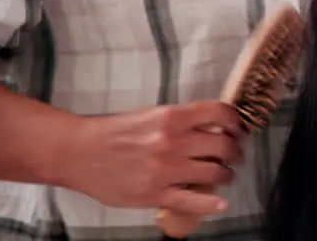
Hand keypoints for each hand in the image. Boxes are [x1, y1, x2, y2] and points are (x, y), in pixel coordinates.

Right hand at [58, 101, 244, 215]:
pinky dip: (211, 203)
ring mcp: (165, 169)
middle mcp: (172, 141)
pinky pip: (192, 200)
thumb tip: (211, 126)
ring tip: (223, 175)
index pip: (219, 113)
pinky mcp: (154, 194)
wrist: (78, 152)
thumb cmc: (112, 132)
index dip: (236, 121)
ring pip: (214, 173)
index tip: (238, 129)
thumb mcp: (150, 115)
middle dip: (234, 151)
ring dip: (225, 175)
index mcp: (171, 117)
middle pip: (223, 146)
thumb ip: (180, 121)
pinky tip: (220, 203)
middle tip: (233, 155)